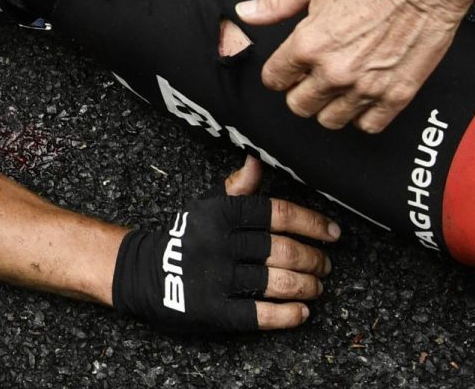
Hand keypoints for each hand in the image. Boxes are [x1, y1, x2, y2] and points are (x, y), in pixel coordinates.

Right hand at [110, 156, 335, 333]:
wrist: (141, 271)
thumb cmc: (186, 236)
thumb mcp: (208, 205)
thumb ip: (239, 187)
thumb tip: (258, 159)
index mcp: (223, 213)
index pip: (278, 213)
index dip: (311, 223)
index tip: (332, 233)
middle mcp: (221, 243)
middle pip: (283, 250)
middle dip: (313, 259)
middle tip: (325, 265)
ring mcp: (217, 278)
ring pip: (276, 282)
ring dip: (305, 286)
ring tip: (317, 288)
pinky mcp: (213, 310)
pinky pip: (258, 314)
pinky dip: (285, 315)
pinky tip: (301, 313)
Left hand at [236, 0, 474, 133]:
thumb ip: (277, 2)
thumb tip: (245, 13)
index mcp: (307, 45)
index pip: (274, 80)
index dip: (279, 73)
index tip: (289, 67)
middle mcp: (333, 72)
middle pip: (299, 106)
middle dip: (300, 91)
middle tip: (313, 76)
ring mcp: (365, 88)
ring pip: (330, 120)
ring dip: (330, 106)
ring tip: (338, 86)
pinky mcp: (395, 97)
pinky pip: (367, 125)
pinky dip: (363, 115)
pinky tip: (363, 96)